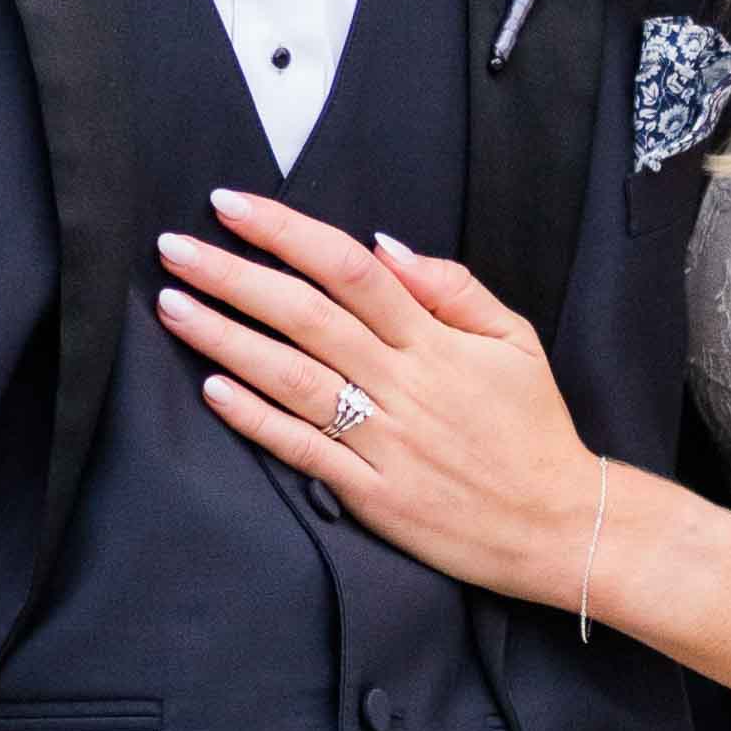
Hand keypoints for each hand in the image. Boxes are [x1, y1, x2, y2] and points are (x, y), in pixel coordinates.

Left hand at [154, 192, 605, 611]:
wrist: (557, 525)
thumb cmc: (532, 428)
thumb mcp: (515, 340)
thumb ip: (452, 287)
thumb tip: (385, 246)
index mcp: (433, 340)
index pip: (348, 268)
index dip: (285, 232)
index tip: (230, 205)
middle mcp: (402, 383)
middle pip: (305, 316)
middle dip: (233, 276)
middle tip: (173, 247)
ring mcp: (383, 440)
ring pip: (292, 377)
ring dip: (226, 338)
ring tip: (174, 306)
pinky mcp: (370, 493)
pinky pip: (303, 449)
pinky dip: (255, 419)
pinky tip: (211, 389)